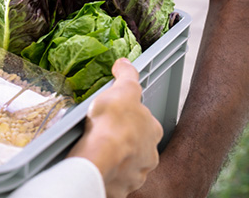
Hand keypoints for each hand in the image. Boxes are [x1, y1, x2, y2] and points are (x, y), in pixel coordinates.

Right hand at [67, 58, 162, 197]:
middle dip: (126, 141)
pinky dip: (108, 175)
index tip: (118, 114)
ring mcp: (136, 173)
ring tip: (97, 151)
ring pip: (128, 165)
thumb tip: (126, 63)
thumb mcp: (122, 90)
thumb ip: (127, 76)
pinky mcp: (121, 187)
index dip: (133, 117)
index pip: (146, 121)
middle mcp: (149, 154)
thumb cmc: (112, 125)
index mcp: (153, 131)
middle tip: (104, 134)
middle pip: (138, 145)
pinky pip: (115, 181)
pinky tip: (95, 166)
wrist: (99, 158)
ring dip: (117, 160)